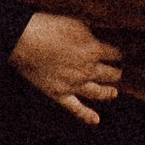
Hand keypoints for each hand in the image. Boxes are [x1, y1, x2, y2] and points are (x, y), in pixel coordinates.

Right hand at [10, 10, 124, 125]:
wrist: (26, 41)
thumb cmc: (49, 28)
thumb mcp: (76, 25)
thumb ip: (89, 36)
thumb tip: (95, 42)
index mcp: (94, 51)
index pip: (113, 54)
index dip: (117, 54)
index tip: (118, 55)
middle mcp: (88, 70)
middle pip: (109, 74)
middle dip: (115, 73)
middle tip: (118, 73)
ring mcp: (75, 84)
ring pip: (98, 92)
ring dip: (108, 92)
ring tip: (114, 93)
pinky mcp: (60, 94)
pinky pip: (76, 108)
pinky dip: (86, 115)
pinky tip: (96, 120)